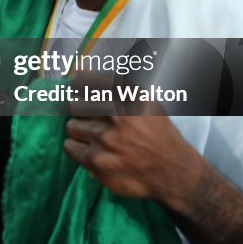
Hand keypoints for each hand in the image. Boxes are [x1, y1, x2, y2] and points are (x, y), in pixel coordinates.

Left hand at [63, 72, 202, 202]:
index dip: (78, 85)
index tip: (77, 89)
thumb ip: (116, 88)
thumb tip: (79, 71)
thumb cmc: (158, 135)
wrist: (172, 172)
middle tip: (89, 118)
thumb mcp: (145, 102)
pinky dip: (76, 148)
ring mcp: (104, 138)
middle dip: (80, 111)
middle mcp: (116, 115)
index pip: (85, 81)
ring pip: (71, 126)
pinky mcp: (95, 160)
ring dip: (80, 131)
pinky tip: (90, 150)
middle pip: (74, 104)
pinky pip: (69, 146)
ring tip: (94, 137)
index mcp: (128, 96)